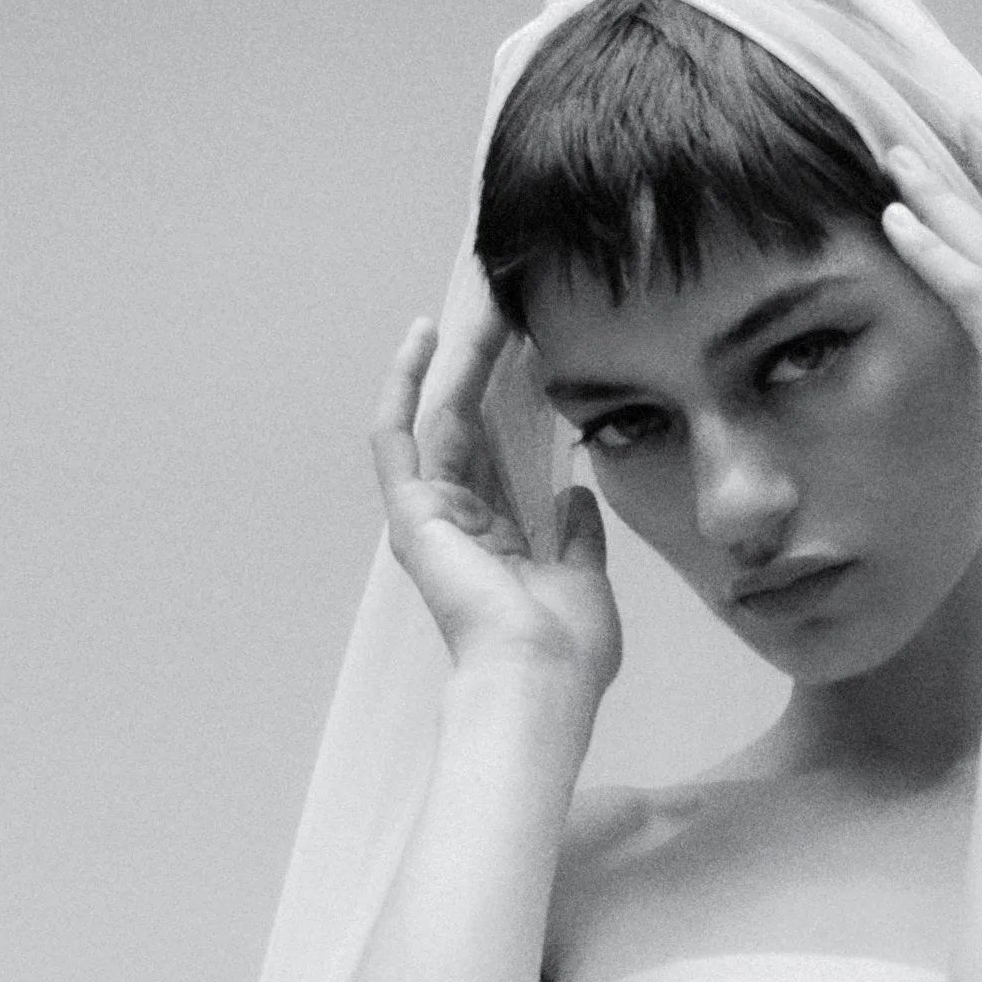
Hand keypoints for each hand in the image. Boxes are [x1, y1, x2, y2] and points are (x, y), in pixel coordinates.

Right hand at [372, 314, 621, 689]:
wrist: (537, 677)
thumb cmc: (567, 649)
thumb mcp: (584, 581)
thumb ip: (577, 537)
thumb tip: (572, 493)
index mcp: (502, 548)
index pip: (505, 462)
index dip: (519, 410)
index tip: (540, 360)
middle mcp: (461, 528)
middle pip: (472, 430)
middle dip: (491, 371)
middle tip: (511, 310)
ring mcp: (432, 518)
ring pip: (441, 419)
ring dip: (462, 361)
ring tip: (487, 304)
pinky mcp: (412, 511)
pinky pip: (397, 436)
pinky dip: (404, 385)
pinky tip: (425, 334)